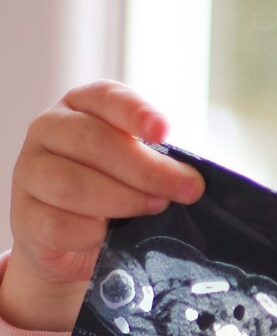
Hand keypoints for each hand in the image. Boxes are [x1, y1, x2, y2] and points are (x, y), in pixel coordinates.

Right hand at [0, 80, 200, 330]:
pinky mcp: (25, 215)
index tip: (164, 131)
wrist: (71, 238)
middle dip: (147, 169)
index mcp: (81, 106)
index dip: (136, 112)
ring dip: (123, 200)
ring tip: (153, 208)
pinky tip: (108, 235)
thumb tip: (192, 180)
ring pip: (73, 184)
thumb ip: (158, 163)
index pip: (106, 97)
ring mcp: (31, 172)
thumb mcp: (136, 167)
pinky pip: (59, 224)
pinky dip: (91, 233)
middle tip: (186, 189)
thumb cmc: (113, 191)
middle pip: (93, 142)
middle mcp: (49, 131)